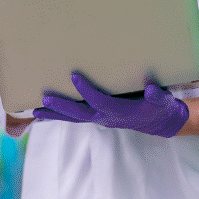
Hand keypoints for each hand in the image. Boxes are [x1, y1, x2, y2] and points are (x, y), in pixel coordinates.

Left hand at [33, 72, 188, 138]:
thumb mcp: (163, 101)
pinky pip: (76, 118)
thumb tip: (151, 90)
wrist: (159, 122)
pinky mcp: (97, 117)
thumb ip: (157, 96)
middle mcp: (106, 117)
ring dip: (55, 115)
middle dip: (62, 107)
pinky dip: (60, 116)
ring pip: (74, 118)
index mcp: (120, 111)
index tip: (74, 76)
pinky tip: (45, 113)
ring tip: (35, 112)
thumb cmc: (160, 107)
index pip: (99, 101)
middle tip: (45, 99)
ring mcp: (100, 119)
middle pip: (80, 114)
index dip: (86, 90)